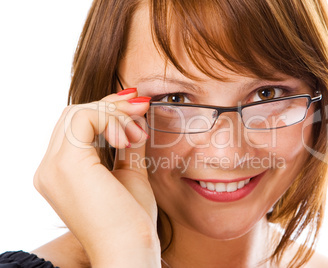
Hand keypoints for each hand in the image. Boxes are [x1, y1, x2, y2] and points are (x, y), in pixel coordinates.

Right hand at [34, 91, 160, 266]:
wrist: (130, 250)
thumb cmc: (130, 221)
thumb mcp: (129, 173)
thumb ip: (128, 144)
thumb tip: (135, 117)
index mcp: (59, 174)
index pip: (74, 126)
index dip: (105, 111)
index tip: (136, 108)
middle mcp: (49, 169)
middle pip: (72, 115)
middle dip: (110, 106)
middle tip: (141, 108)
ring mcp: (53, 167)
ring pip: (76, 113)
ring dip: (113, 113)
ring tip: (138, 131)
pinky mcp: (67, 164)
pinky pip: (83, 119)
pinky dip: (110, 118)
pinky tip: (128, 137)